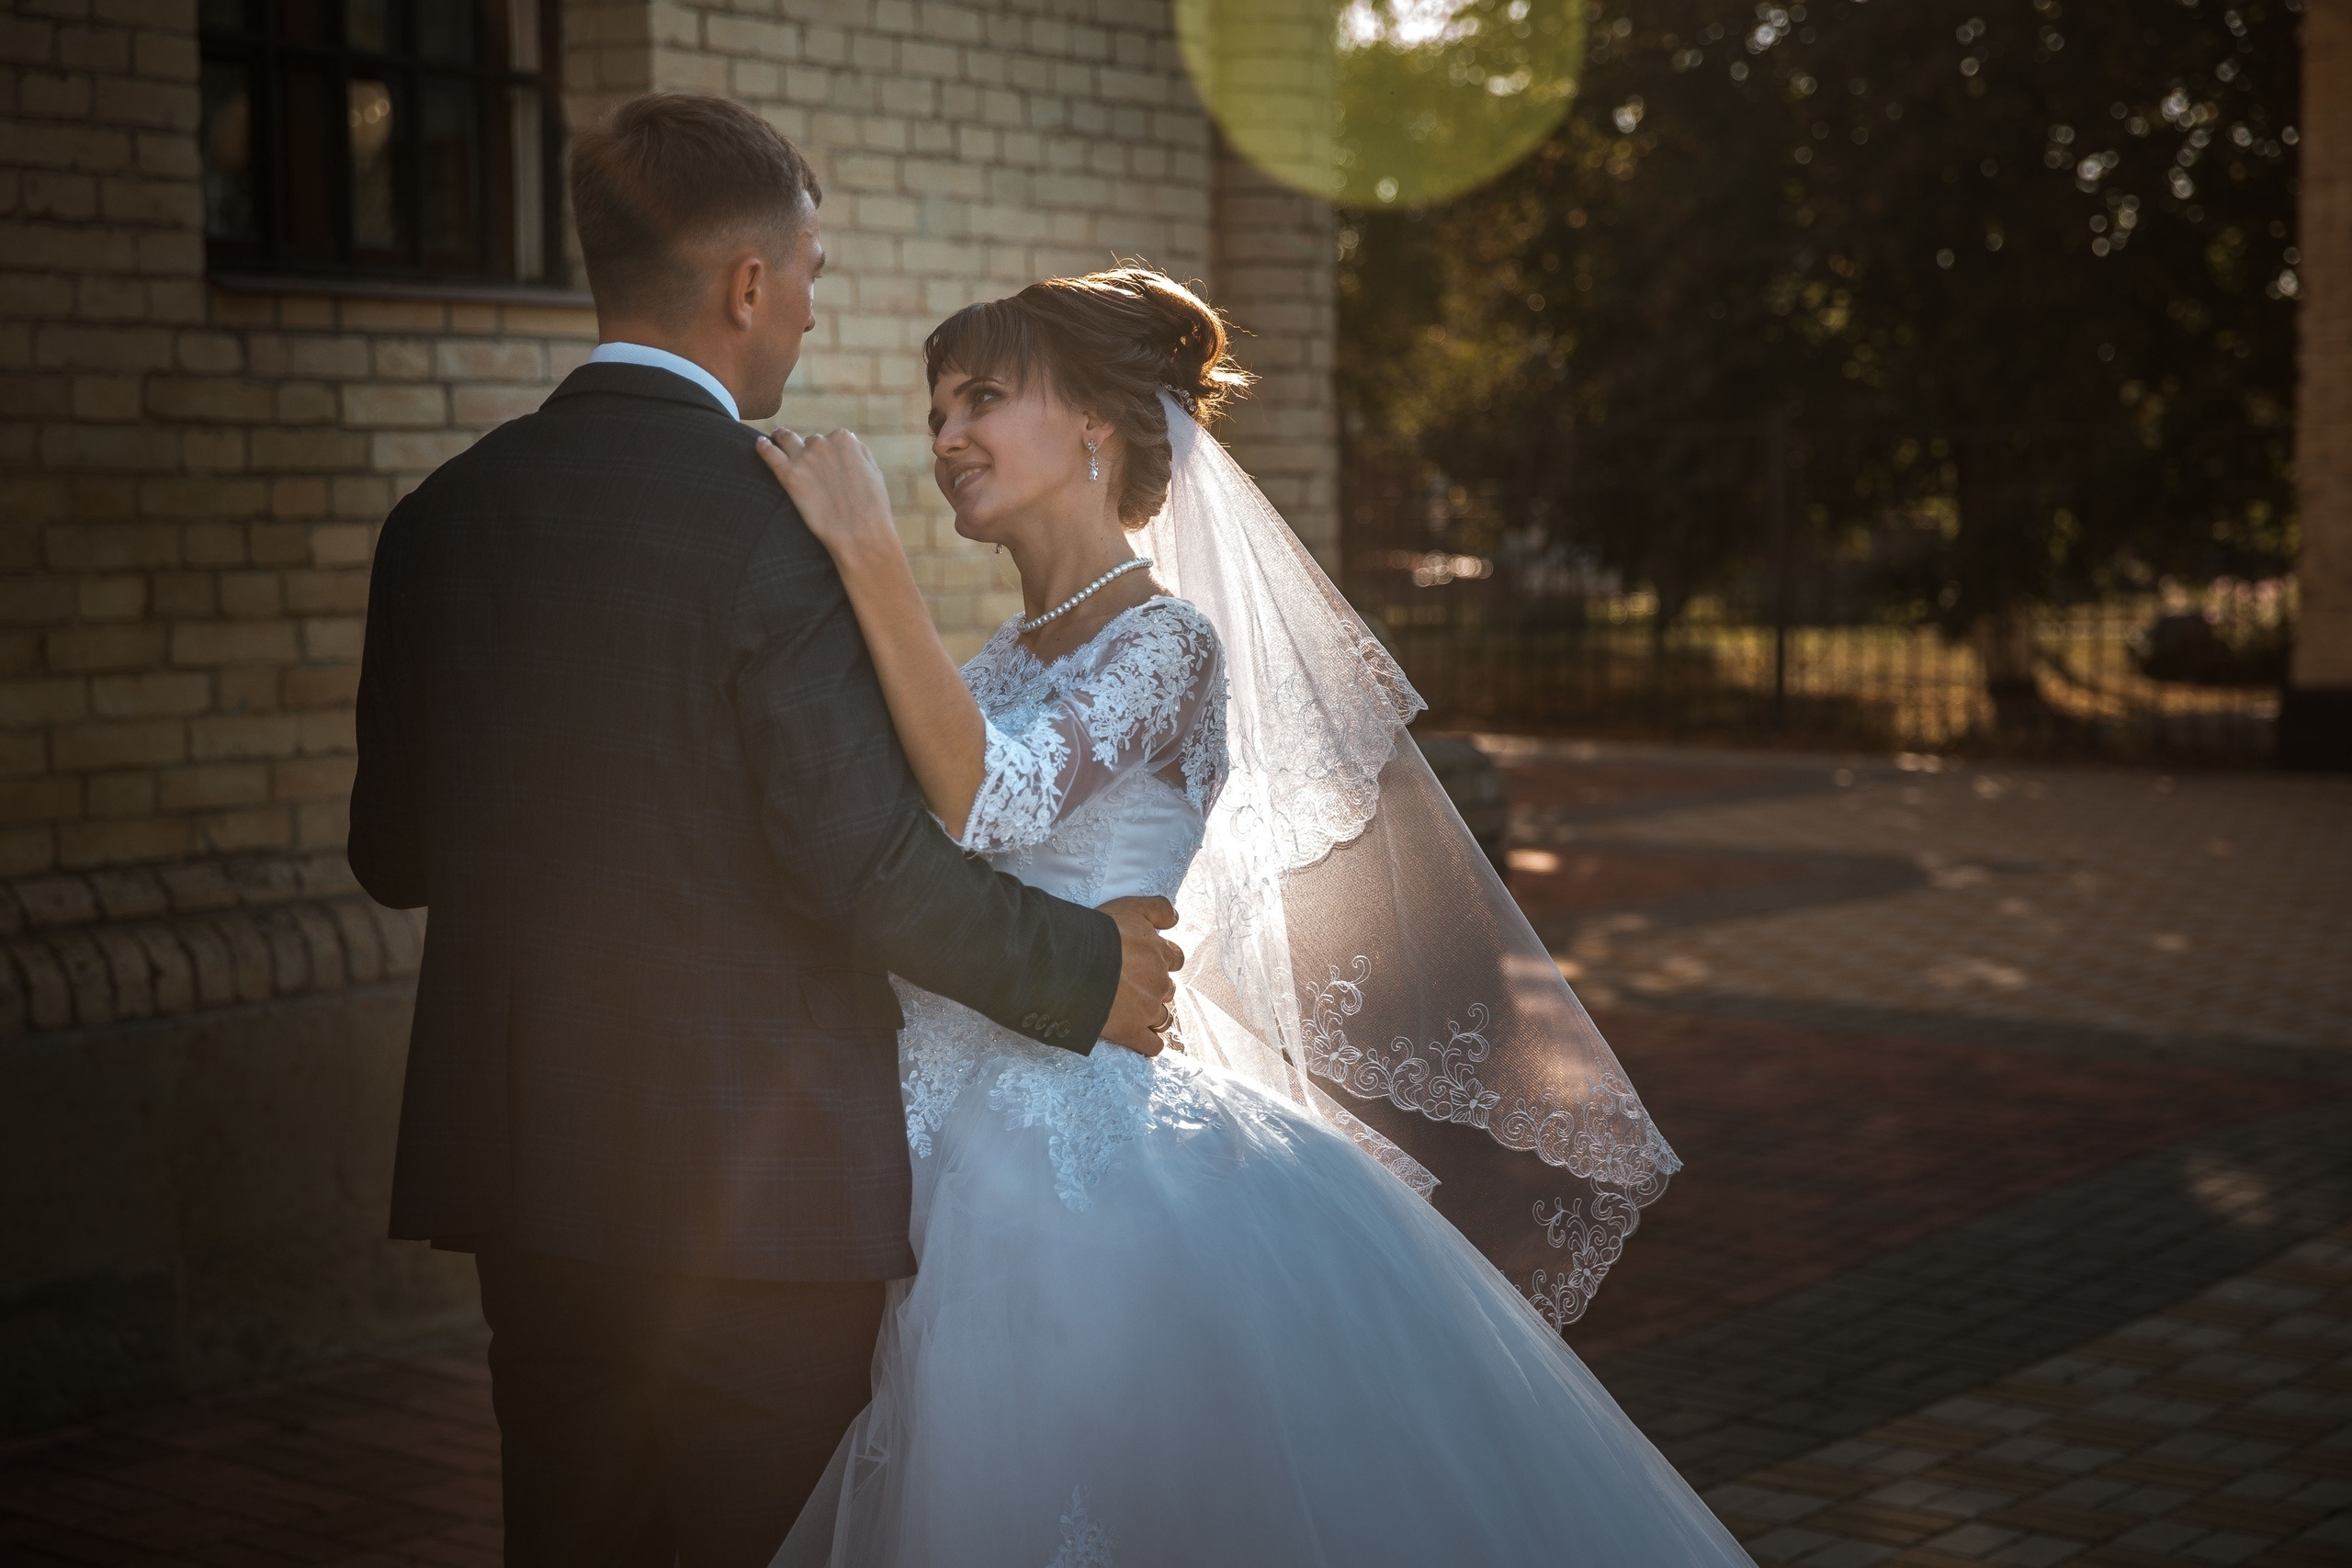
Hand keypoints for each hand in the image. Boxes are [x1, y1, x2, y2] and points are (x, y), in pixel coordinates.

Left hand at [754, 427, 895, 558]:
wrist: (859, 533)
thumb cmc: (871, 508)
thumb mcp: (874, 472)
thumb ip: (860, 454)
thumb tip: (850, 446)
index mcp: (845, 440)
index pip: (833, 438)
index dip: (830, 451)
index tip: (828, 461)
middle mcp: (823, 443)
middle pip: (811, 441)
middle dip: (809, 450)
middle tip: (806, 462)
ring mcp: (804, 458)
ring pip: (786, 439)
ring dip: (781, 437)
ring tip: (775, 437)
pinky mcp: (789, 475)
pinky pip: (769, 453)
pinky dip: (763, 446)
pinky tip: (759, 443)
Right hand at [1097, 895, 1183, 1055]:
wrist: (1073, 963)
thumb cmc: (1098, 932)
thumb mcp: (1131, 907)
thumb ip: (1158, 909)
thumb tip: (1176, 919)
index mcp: (1159, 953)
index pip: (1175, 959)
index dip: (1163, 961)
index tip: (1148, 962)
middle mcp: (1159, 982)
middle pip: (1168, 990)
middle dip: (1155, 989)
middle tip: (1133, 987)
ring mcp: (1148, 1009)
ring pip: (1163, 1018)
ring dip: (1153, 1016)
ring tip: (1135, 1014)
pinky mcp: (1132, 1032)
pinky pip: (1152, 1045)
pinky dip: (1149, 1044)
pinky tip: (1141, 1041)